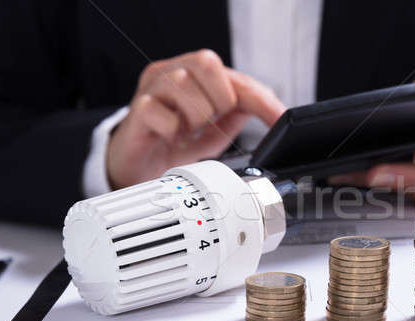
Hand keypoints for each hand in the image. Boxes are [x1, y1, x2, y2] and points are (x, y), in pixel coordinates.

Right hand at [107, 49, 285, 188]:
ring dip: (196, 117)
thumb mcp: (212, 132)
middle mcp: (170, 73)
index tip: (280, 119)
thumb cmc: (171, 142)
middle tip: (209, 122)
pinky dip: (175, 130)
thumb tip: (261, 107)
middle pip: (206, 62)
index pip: (235, 77)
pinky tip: (170, 137)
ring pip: (185, 85)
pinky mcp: (137, 111)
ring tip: (186, 130)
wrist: (134, 165)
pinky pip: (165, 114)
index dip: (261, 99)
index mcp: (192, 75)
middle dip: (218, 99)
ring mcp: (151, 88)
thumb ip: (234, 117)